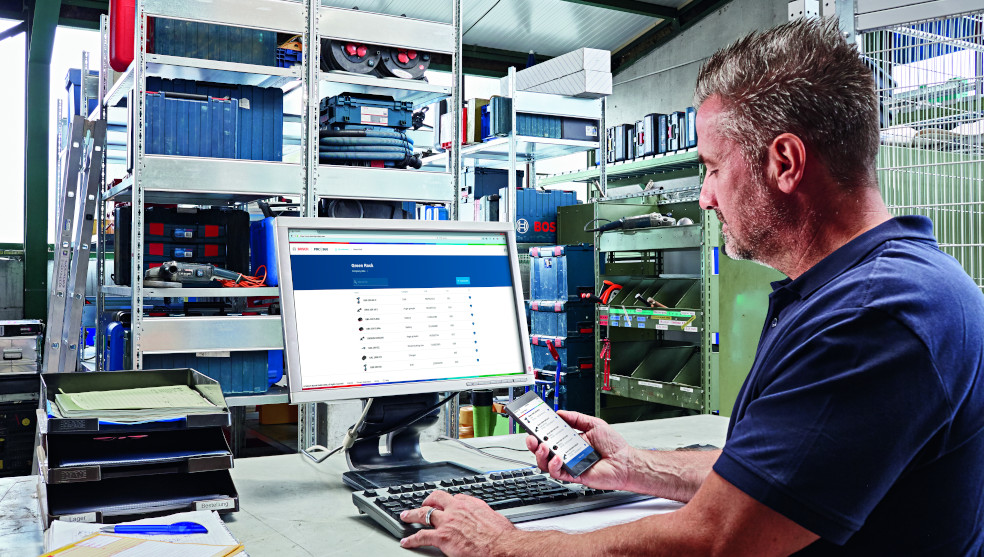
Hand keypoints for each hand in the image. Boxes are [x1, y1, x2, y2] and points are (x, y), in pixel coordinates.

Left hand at [399, 490, 514, 556]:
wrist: (500, 546)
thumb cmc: (501, 535)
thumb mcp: (494, 517)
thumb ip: (483, 515)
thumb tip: (485, 519)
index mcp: (470, 504)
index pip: (454, 497)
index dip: (448, 502)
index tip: (446, 504)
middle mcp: (456, 509)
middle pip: (436, 499)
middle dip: (427, 501)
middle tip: (422, 504)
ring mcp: (447, 522)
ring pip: (423, 514)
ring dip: (412, 515)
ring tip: (405, 516)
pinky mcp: (442, 537)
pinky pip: (421, 536)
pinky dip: (412, 539)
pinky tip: (406, 541)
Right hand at [525, 410, 634, 490]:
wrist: (625, 462)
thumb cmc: (614, 446)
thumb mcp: (594, 424)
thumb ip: (576, 418)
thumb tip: (560, 413)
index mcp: (571, 440)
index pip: (550, 435)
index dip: (539, 431)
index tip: (532, 424)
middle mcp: (568, 453)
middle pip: (543, 450)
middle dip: (533, 444)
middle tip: (532, 437)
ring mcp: (569, 465)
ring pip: (546, 463)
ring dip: (540, 455)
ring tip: (544, 447)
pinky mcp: (573, 475)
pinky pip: (558, 473)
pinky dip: (554, 465)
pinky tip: (558, 457)